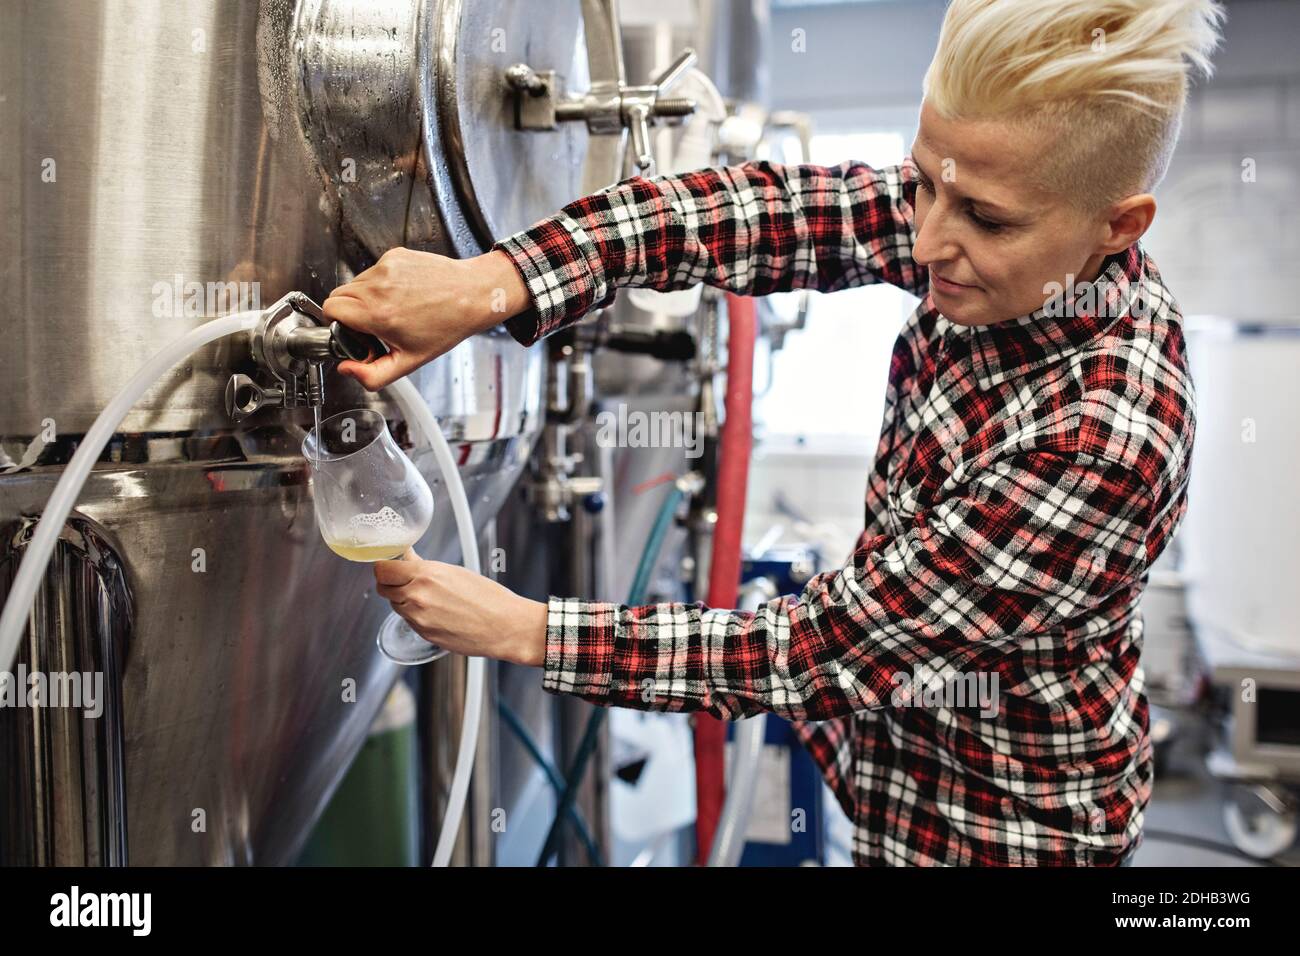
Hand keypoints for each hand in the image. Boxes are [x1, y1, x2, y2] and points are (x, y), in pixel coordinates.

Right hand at [323, 247, 530, 390]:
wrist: (472, 294)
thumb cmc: (446, 326)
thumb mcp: (410, 362)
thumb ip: (373, 375)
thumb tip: (346, 369)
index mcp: (377, 313)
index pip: (329, 310)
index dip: (336, 324)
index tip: (352, 332)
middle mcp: (378, 287)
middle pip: (338, 295)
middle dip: (348, 312)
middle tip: (372, 325)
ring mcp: (386, 267)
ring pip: (354, 282)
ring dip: (364, 297)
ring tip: (391, 309)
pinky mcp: (394, 256)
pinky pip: (373, 270)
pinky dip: (380, 283)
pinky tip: (402, 293)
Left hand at [373, 548, 546, 666]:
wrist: (505, 626)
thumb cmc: (488, 598)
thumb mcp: (454, 572)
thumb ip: (424, 566)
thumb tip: (407, 558)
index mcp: (425, 575)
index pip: (382, 569)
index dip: (383, 567)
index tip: (388, 566)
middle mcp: (417, 597)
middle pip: (382, 588)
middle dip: (390, 583)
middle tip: (403, 580)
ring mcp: (418, 619)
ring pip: (394, 605)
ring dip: (402, 599)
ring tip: (428, 597)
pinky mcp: (423, 635)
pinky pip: (408, 621)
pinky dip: (415, 615)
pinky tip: (436, 612)